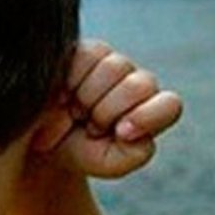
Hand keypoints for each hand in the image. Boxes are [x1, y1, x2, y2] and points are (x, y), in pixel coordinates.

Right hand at [31, 40, 182, 178]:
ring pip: (115, 68)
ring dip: (88, 96)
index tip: (120, 133)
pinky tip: (62, 95)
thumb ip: (134, 153)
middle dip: (107, 112)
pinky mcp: (84, 50)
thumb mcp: (110, 163)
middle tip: (89, 126)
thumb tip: (129, 126)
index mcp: (151, 110)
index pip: (169, 105)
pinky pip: (87, 55)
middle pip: (139, 85)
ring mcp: (112, 64)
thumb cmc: (82, 152)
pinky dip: (71, 78)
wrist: (45, 144)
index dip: (147, 117)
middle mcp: (136, 83)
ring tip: (75, 111)